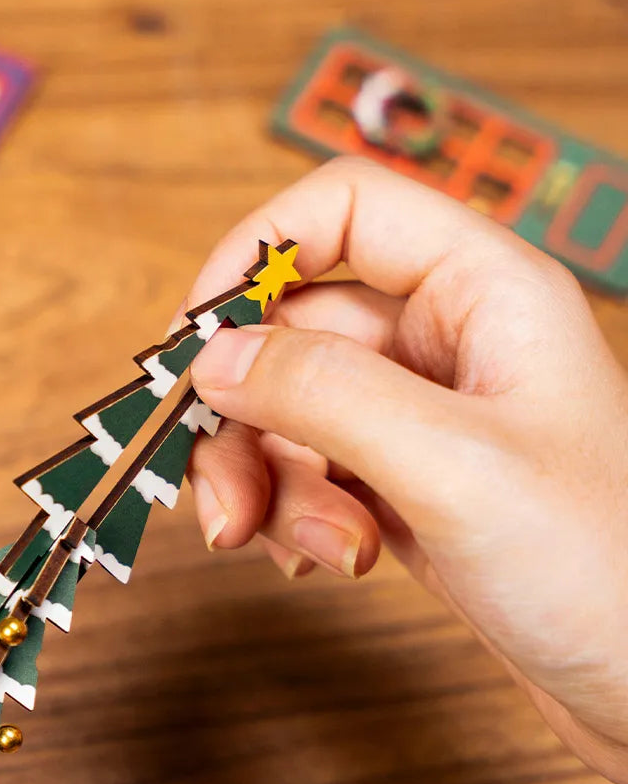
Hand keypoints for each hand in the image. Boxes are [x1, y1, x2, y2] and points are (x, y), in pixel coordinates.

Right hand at [183, 157, 627, 783]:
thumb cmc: (605, 573)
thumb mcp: (451, 467)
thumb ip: (324, 394)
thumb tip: (217, 356)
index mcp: (487, 293)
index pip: (345, 210)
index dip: (257, 254)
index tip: (196, 337)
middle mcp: (455, 344)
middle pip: (298, 330)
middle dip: (248, 415)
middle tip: (224, 499)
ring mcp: (432, 421)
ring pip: (296, 413)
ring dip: (273, 483)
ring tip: (316, 552)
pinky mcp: (416, 492)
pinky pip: (317, 476)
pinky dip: (300, 518)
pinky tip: (331, 563)